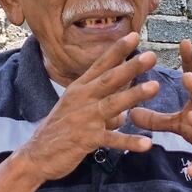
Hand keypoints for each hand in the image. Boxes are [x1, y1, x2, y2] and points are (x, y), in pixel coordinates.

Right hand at [15, 32, 158, 183]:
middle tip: (151, 55)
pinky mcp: (86, 139)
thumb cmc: (59, 131)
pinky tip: (147, 143)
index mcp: (79, 89)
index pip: (100, 65)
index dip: (117, 50)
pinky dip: (129, 141)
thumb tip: (123, 112)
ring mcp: (84, 119)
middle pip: (109, 80)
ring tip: (155, 86)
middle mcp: (82, 99)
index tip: (135, 35)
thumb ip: (102, 108)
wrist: (36, 156)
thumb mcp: (77, 111)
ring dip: (134, 95)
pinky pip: (112, 139)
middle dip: (131, 66)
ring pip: (113, 104)